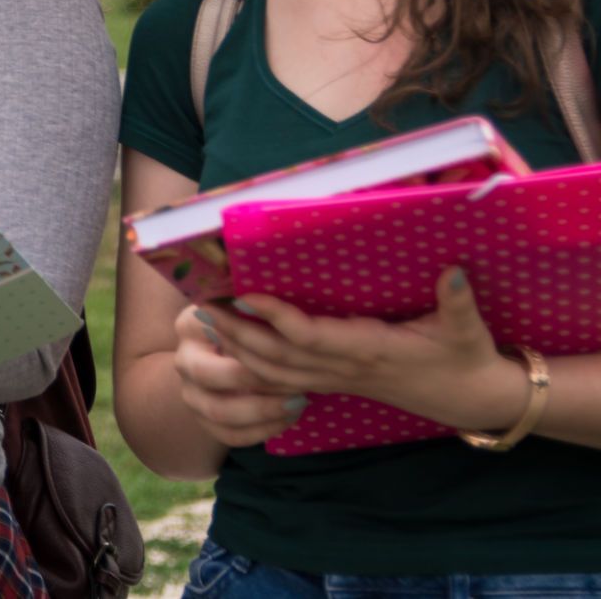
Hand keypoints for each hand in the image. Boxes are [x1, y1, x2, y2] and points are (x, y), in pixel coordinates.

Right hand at [169, 303, 303, 448]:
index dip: (251, 343)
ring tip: (298, 403)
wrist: (217, 348)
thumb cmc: (243, 318)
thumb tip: (267, 292)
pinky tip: (287, 418)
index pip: (215, 334)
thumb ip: (249, 299)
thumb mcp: (241, 301)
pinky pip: (229, 436)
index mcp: (190, 325)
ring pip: (219, 413)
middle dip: (256, 383)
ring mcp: (189, 393)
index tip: (290, 346)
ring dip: (262, 412)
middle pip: (210, 377)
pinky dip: (261, 432)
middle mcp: (182, 359)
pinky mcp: (202, 419)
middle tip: (297, 386)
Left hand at [212, 268, 531, 431]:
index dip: (277, 317)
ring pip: (275, 373)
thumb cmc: (466, 358)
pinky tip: (227, 348)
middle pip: (279, 356)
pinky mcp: (334, 383)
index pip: (312, 336)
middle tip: (201, 305)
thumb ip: (459, 302)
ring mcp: (336, 379)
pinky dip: (252, 367)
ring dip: (237, 348)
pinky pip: (284, 381)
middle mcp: (346, 368)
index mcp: (371, 351)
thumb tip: (456, 271)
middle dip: (238, 332)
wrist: (471, 401)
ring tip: (203, 320)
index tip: (245, 294)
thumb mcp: (468, 330)